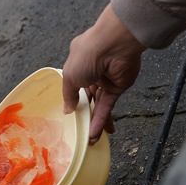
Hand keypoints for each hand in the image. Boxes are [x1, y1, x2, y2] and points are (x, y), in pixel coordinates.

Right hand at [62, 4, 145, 143]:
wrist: (116, 45)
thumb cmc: (88, 54)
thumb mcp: (70, 76)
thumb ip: (68, 95)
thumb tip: (67, 110)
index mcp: (77, 63)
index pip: (73, 84)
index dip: (71, 99)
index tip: (70, 115)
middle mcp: (91, 71)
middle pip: (86, 97)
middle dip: (84, 114)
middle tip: (82, 132)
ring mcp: (105, 80)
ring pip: (97, 104)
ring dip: (93, 121)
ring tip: (91, 139)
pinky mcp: (118, 87)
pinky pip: (107, 105)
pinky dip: (102, 118)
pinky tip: (96, 132)